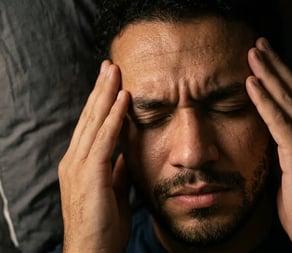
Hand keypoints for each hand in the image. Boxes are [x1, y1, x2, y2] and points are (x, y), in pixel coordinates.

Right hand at [58, 60, 130, 252]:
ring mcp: (79, 166)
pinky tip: (123, 98)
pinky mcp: (90, 174)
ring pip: (95, 122)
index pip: (91, 125)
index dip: (101, 102)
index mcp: (81, 163)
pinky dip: (114, 117)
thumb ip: (117, 169)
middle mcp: (75, 160)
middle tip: (110, 65)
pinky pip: (105, 140)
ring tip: (115, 71)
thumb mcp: (113, 190)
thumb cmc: (103, 225)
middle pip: (90, 117)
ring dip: (106, 94)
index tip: (112, 82)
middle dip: (101, 89)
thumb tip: (126, 152)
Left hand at [246, 38, 291, 251]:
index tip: (265, 58)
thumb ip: (283, 147)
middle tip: (258, 44)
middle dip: (275, 65)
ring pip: (287, 100)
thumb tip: (265, 134)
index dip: (281, 76)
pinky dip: (266, 101)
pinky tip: (253, 84)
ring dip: (268, 74)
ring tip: (253, 53)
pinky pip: (279, 122)